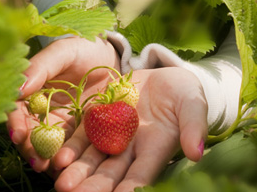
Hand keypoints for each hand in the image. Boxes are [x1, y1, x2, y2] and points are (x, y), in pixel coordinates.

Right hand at [7, 36, 120, 173]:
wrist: (114, 59)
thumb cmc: (85, 49)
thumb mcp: (64, 51)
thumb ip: (42, 66)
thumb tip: (19, 88)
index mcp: (33, 92)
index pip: (18, 111)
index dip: (16, 123)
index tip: (20, 134)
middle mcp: (43, 112)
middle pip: (32, 134)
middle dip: (32, 148)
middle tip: (37, 159)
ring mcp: (63, 125)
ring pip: (51, 145)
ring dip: (49, 158)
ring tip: (52, 166)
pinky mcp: (82, 133)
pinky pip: (75, 147)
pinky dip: (71, 157)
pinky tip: (71, 165)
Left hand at [53, 67, 207, 191]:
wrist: (166, 76)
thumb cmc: (185, 95)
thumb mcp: (193, 105)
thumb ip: (194, 126)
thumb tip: (197, 153)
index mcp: (155, 150)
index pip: (140, 177)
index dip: (129, 190)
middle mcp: (131, 149)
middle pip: (111, 174)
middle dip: (94, 187)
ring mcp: (114, 134)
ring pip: (93, 158)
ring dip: (78, 172)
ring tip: (62, 184)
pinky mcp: (100, 117)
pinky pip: (84, 135)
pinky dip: (72, 147)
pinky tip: (59, 157)